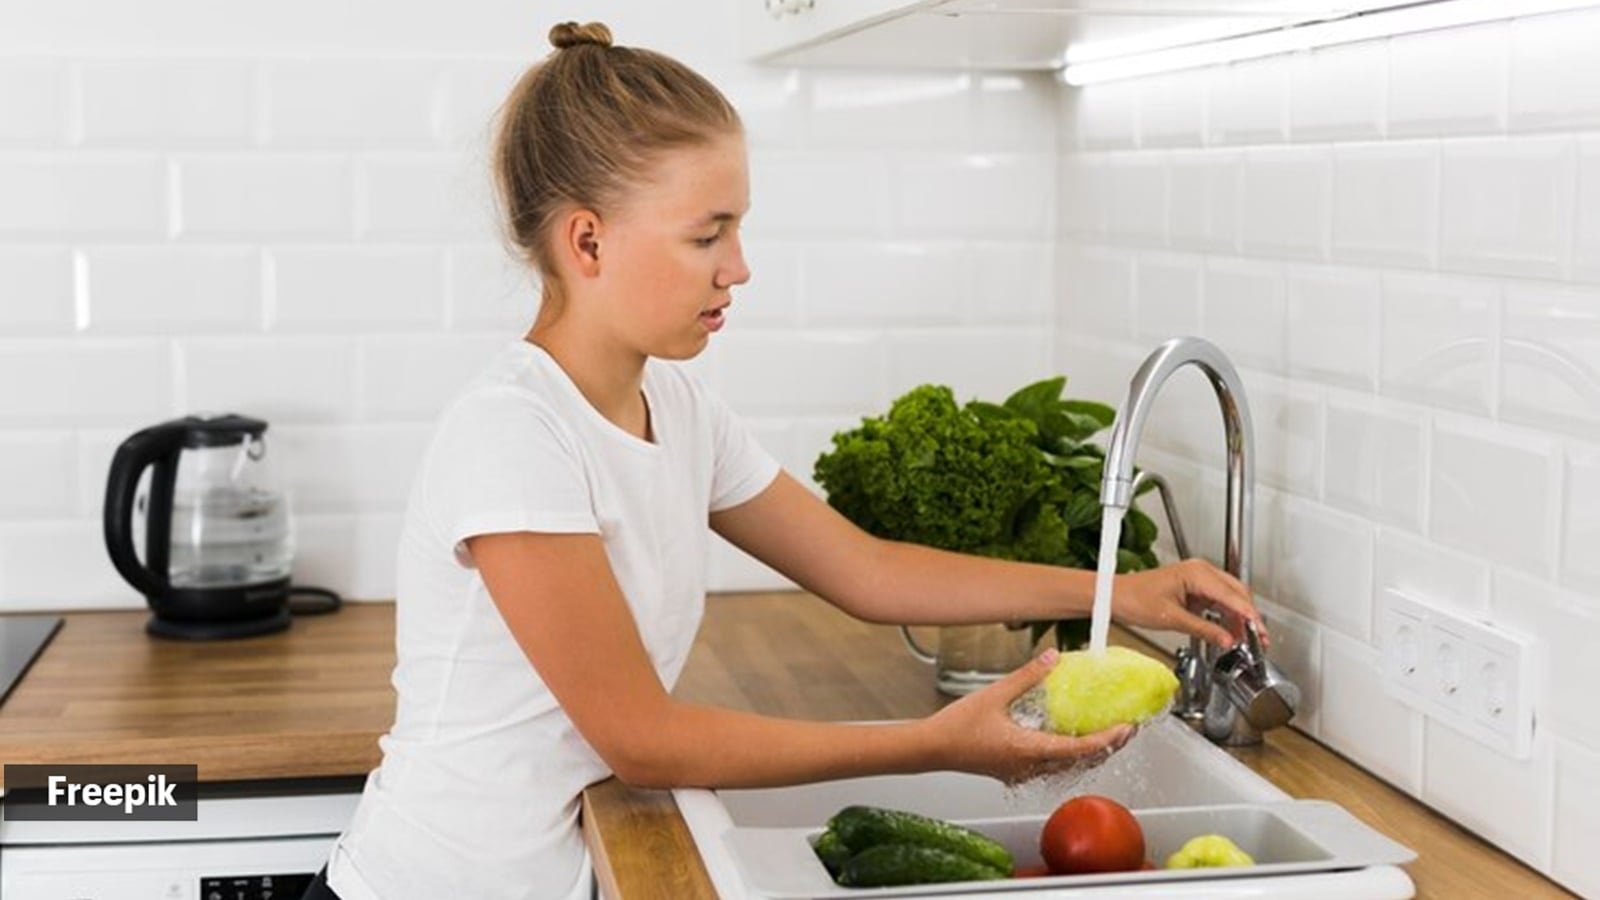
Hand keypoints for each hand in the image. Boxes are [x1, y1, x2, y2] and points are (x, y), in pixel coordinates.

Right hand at [921, 649, 1132, 784]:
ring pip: (1067, 768)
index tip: (1125, 728)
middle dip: (1107, 747)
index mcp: (1028, 750)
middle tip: (1126, 729)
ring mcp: (1022, 772)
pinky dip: (1069, 756)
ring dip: (1090, 753)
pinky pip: (1051, 767)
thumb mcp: (994, 694)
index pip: (1079, 749)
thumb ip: (1027, 676)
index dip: (1107, 739)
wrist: (930, 749)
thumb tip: (1052, 657)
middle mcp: (1029, 767)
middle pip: (1080, 763)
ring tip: (1106, 735)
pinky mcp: (1014, 772)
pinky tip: (1069, 741)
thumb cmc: (956, 728)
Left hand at [1110, 558, 1264, 648]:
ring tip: (1247, 639)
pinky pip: (1218, 601)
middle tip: (1259, 639)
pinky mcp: (1194, 588)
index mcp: (1197, 573)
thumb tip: (1227, 640)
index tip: (1260, 632)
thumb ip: (1204, 630)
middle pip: (1238, 594)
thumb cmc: (1134, 599)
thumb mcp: (1172, 619)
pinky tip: (1230, 631)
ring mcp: (1198, 578)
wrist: (1115, 596)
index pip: (1233, 596)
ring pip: (1230, 597)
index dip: (1250, 616)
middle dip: (1250, 617)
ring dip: (1239, 618)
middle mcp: (1201, 571)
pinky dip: (1226, 616)